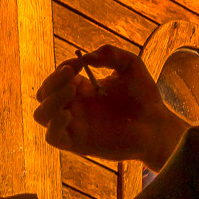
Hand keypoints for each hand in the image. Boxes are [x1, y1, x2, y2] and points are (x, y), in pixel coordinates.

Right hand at [34, 45, 183, 167]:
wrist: (157, 125)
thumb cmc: (144, 97)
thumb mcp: (130, 65)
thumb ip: (110, 54)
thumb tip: (86, 57)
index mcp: (81, 89)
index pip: (57, 77)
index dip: (63, 67)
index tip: (79, 63)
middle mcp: (74, 107)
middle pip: (43, 94)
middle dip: (53, 80)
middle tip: (72, 73)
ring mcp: (74, 126)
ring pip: (40, 115)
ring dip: (50, 100)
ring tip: (72, 91)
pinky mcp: (78, 144)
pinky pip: (52, 137)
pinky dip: (54, 124)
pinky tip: (70, 114)